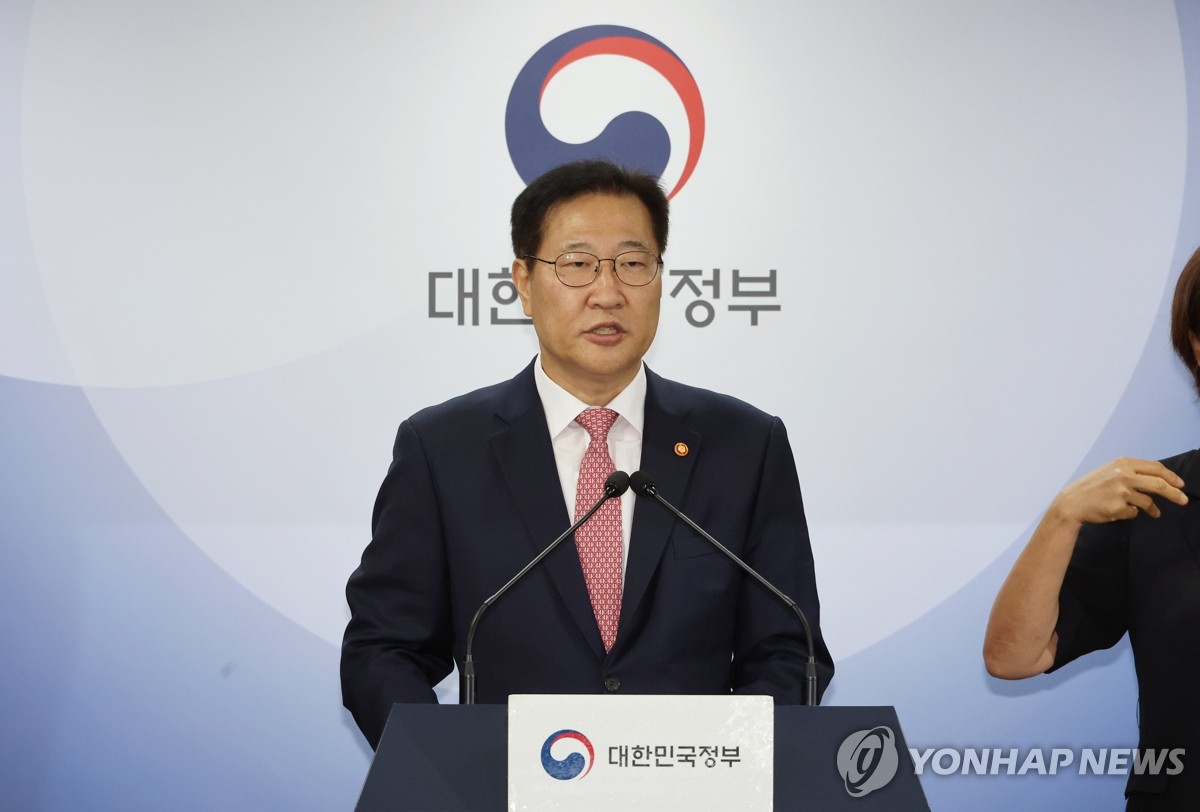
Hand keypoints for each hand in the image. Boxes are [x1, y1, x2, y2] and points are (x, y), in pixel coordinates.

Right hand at [1051, 457, 1187, 524]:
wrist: (1071, 503)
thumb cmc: (1091, 488)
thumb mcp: (1110, 472)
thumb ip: (1131, 472)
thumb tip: (1158, 479)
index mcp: (1122, 463)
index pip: (1155, 468)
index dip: (1171, 476)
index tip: (1180, 484)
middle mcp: (1123, 475)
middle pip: (1158, 484)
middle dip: (1174, 493)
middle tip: (1183, 500)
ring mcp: (1121, 491)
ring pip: (1148, 501)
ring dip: (1153, 509)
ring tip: (1155, 513)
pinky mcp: (1118, 507)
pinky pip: (1134, 512)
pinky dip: (1130, 513)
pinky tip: (1118, 511)